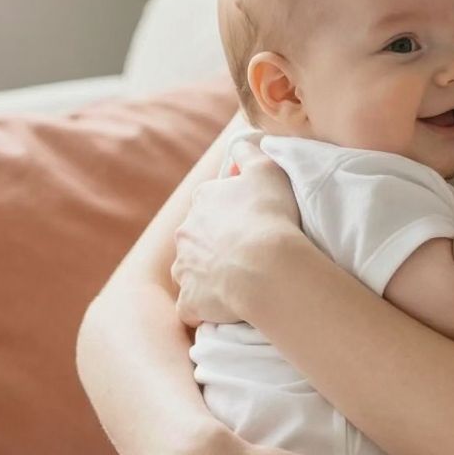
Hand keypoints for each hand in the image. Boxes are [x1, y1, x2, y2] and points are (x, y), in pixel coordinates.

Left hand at [172, 144, 301, 327]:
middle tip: (245, 254)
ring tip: (236, 283)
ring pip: (190, 271)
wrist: (265, 265)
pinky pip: (192, 306)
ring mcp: (184, 270)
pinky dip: (203, 308)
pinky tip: (223, 309)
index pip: (210, 203)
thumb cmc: (270, 215)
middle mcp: (185, 233)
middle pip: (196, 237)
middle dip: (214, 245)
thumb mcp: (267, 169)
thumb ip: (250, 154)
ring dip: (206, 276)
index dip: (231, 213)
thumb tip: (239, 145)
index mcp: (203, 201)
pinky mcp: (188, 302)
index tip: (251, 224)